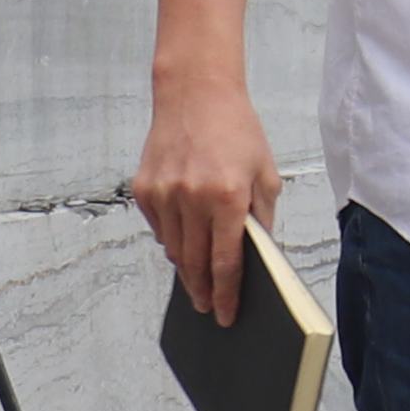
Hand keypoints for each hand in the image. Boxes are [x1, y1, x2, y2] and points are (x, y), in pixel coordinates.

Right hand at [132, 77, 283, 326]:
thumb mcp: (266, 172)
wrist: (196, 96)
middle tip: (208, 308)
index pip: (226, 259)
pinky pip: (159, 228)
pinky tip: (184, 242)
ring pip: (174, 248)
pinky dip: (172, 239)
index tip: (226, 314)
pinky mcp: (143, 190)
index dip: (227, 292)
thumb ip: (261, 216)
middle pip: (195, 262)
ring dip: (187, 268)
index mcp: (229, 196)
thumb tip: (256, 255)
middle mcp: (193, 198)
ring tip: (198, 281)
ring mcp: (164, 195)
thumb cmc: (238, 133)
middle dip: (203, 290)